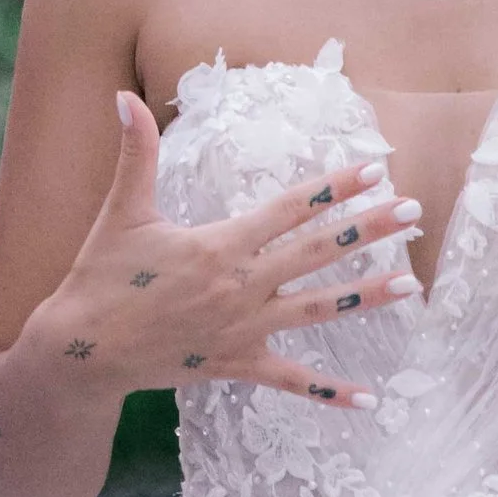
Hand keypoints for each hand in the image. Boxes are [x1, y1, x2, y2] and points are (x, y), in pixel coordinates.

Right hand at [40, 92, 421, 407]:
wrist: (83, 351)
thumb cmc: (101, 276)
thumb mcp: (121, 211)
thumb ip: (134, 152)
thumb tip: (123, 96)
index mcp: (219, 245)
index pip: (289, 210)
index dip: (334, 188)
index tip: (374, 169)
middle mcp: (241, 286)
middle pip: (317, 253)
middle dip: (369, 230)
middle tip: (413, 211)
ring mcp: (243, 329)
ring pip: (318, 310)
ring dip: (366, 296)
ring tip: (411, 283)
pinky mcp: (236, 363)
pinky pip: (291, 379)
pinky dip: (329, 391)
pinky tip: (368, 400)